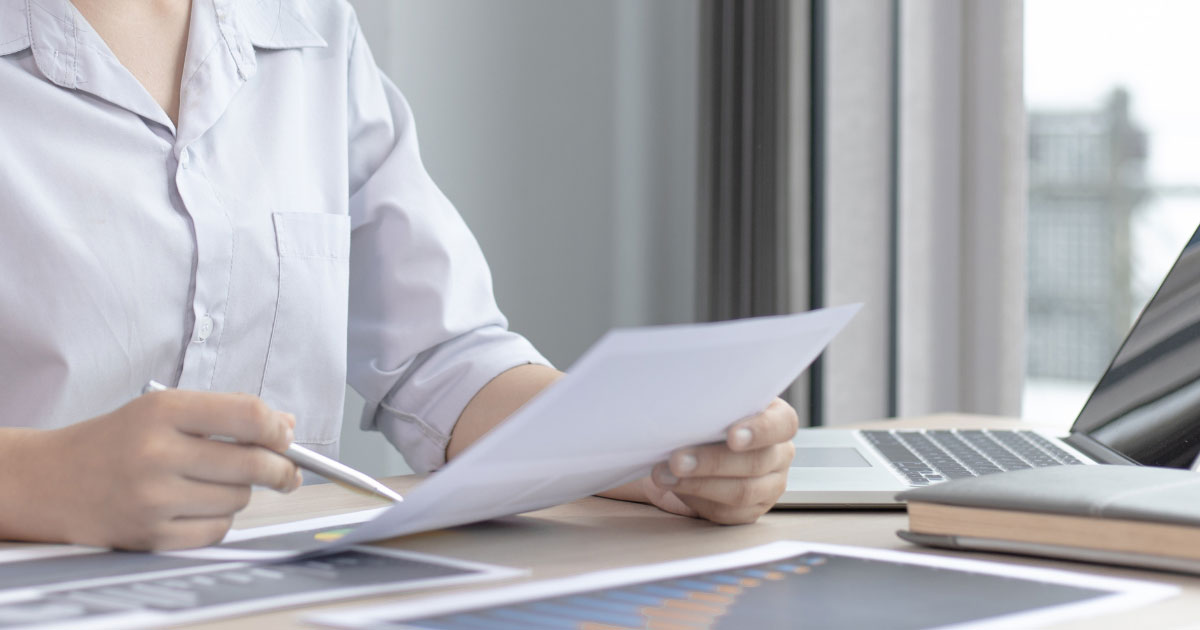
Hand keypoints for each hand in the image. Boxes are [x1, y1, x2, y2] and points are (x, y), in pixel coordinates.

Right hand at [6, 391, 300, 549]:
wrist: (51, 482)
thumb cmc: (116, 442)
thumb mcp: (164, 410)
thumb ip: (227, 415)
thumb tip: (287, 427)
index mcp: (163, 410)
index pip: (247, 415)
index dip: (278, 429)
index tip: (286, 437)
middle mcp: (157, 453)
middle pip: (253, 464)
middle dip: (282, 469)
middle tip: (288, 472)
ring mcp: (153, 499)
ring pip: (239, 499)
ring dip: (241, 493)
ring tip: (214, 483)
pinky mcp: (151, 536)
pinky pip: (217, 530)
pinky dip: (219, 520)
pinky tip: (198, 507)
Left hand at [643, 398, 797, 523]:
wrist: (694, 448)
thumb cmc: (707, 418)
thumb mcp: (713, 403)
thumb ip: (711, 402)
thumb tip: (684, 401)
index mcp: (777, 420)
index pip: (783, 424)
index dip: (760, 430)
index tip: (731, 436)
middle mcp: (779, 454)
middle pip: (756, 462)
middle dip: (712, 462)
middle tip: (677, 460)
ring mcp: (769, 485)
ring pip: (742, 492)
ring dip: (699, 484)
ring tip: (665, 476)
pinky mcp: (750, 511)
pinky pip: (727, 512)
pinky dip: (697, 500)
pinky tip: (675, 487)